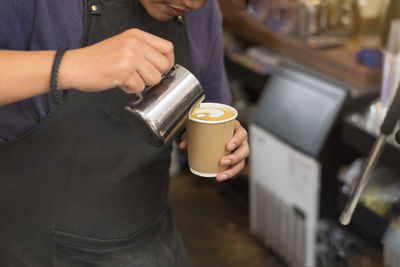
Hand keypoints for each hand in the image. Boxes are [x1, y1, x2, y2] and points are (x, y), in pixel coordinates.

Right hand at [59, 28, 173, 93]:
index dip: (168, 62)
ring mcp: (130, 56)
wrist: (74, 66)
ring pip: (155, 78)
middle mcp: (135, 43)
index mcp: (137, 35)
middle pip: (164, 65)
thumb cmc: (98, 59)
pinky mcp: (124, 71)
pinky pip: (140, 87)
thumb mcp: (124, 45)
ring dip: (142, 83)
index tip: (160, 69)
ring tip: (127, 78)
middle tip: (139, 75)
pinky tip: (119, 82)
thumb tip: (164, 65)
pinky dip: (130, 89)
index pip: (168, 48)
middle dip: (154, 75)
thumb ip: (143, 50)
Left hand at [179, 120, 248, 181]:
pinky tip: (220, 177)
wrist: (215, 129)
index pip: (241, 133)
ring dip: (231, 170)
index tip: (227, 146)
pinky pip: (235, 167)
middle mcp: (241, 140)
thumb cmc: (212, 126)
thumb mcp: (203, 127)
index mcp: (236, 128)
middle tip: (222, 162)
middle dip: (234, 158)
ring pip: (241, 162)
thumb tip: (182, 145)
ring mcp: (240, 151)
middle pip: (244, 150)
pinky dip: (228, 173)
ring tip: (220, 175)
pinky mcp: (236, 159)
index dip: (237, 140)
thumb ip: (192, 134)